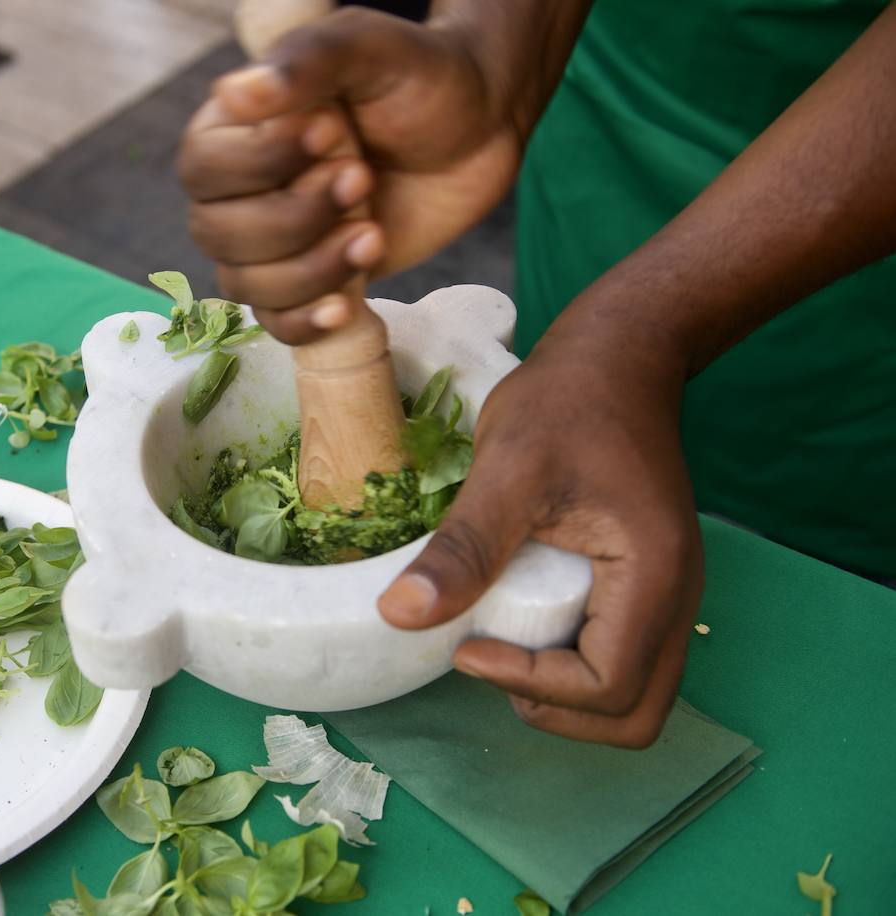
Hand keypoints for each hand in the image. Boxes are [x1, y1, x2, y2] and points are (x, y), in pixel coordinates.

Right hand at [178, 6, 522, 343]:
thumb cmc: (418, 77)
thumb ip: (307, 61)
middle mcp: (240, 190)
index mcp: (234, 128)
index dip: (260, 163)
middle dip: (293, 218)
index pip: (203, 167)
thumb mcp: (368, 49)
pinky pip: (278, 324)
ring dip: (309, 269)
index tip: (330, 133)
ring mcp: (273, 243)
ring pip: (247, 284)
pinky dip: (305, 322)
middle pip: (217, 234)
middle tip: (361, 179)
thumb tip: (238, 91)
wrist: (480, 130)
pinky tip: (344, 305)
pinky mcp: (310, 283)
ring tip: (372, 234)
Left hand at [378, 324, 704, 747]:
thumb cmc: (566, 402)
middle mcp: (677, 599)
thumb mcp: (506, 469)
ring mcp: (668, 595)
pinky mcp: (648, 585)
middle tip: (487, 657)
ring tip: (501, 645)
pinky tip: (522, 621)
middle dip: (555, 708)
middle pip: (634, 714)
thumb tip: (399, 617)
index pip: (608, 687)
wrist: (618, 358)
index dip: (532, 684)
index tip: (466, 645)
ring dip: (565, 695)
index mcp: (653, 577)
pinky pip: (624, 656)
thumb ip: (464, 547)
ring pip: (634, 695)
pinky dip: (574, 666)